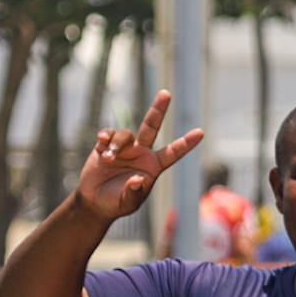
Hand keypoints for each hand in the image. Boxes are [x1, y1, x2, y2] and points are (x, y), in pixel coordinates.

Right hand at [75, 91, 204, 220]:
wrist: (95, 201)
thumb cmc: (116, 203)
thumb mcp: (128, 203)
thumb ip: (134, 193)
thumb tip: (139, 180)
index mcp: (153, 166)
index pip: (173, 153)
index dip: (186, 143)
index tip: (200, 132)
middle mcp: (141, 153)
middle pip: (152, 126)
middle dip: (158, 109)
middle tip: (166, 93)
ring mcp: (124, 148)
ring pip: (125, 134)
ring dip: (117, 144)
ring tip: (109, 159)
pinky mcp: (105, 146)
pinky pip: (108, 134)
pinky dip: (106, 136)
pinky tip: (102, 142)